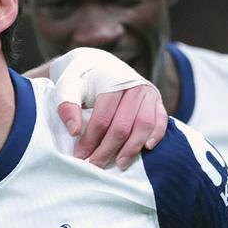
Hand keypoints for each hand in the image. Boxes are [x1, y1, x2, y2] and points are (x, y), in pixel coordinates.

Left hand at [51, 48, 168, 168]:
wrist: (97, 62)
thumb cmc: (80, 77)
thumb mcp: (67, 86)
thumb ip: (67, 106)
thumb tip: (74, 132)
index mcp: (111, 81)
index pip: (102, 118)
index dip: (91, 139)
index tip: (80, 156)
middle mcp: (133, 85)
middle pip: (123, 125)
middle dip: (108, 149)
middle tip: (96, 165)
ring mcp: (148, 92)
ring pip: (144, 125)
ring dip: (132, 147)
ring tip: (119, 164)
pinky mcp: (156, 99)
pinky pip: (161, 119)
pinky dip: (157, 134)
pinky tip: (147, 148)